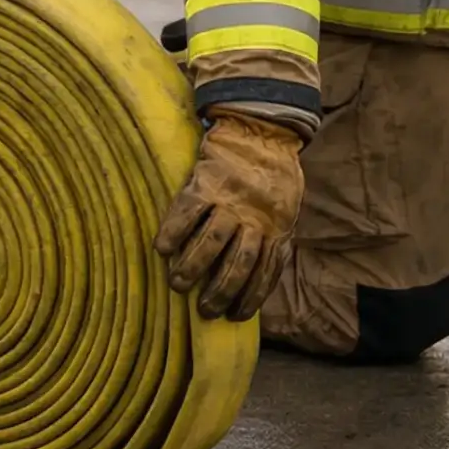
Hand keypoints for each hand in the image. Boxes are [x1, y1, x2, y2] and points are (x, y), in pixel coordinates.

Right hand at [153, 110, 303, 319]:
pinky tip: (161, 249)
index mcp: (277, 227)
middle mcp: (254, 217)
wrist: (261, 131)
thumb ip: (274, 240)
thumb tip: (259, 280)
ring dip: (193, 267)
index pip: (264, 272)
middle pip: (238, 263)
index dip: (250, 297)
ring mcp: (229, 200)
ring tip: (178, 284)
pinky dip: (173, 231)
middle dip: (220, 290)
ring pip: (212, 242)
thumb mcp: (287, 210)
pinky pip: (187, 212)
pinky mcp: (206, 182)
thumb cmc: (275, 177)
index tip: (235, 316)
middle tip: (204, 309)